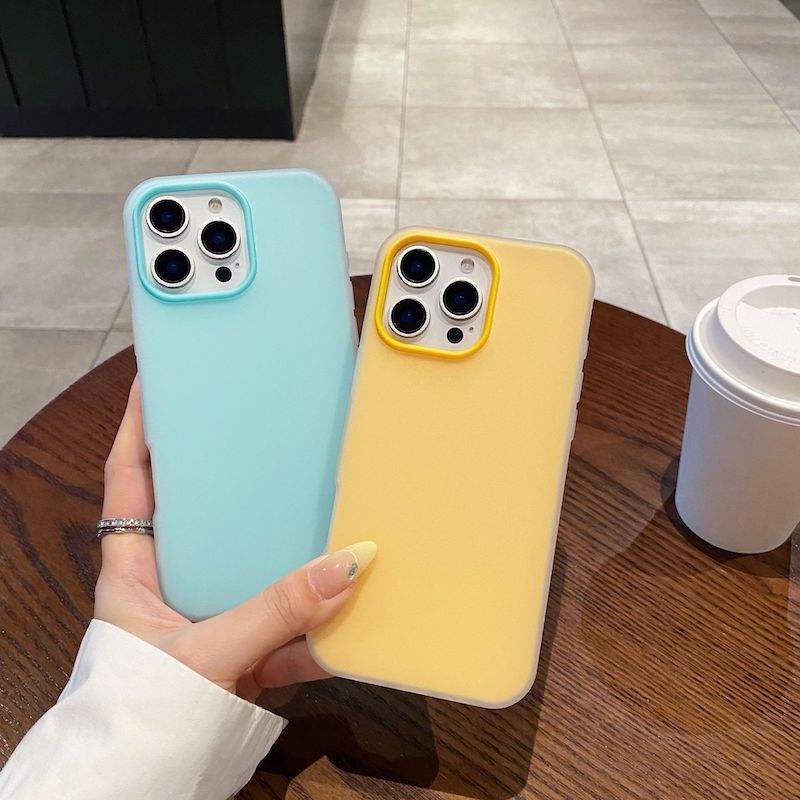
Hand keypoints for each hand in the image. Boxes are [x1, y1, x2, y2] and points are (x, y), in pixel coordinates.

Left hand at [94, 377, 374, 699]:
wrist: (145, 792)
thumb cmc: (145, 714)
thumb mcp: (205, 654)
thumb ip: (276, 612)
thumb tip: (351, 563)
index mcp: (134, 572)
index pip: (129, 480)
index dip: (140, 428)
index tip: (160, 381)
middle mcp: (172, 587)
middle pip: (202, 512)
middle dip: (231, 473)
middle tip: (267, 429)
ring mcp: (212, 620)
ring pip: (255, 567)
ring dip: (291, 547)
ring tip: (327, 499)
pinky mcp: (246, 654)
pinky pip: (288, 624)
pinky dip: (319, 621)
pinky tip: (355, 598)